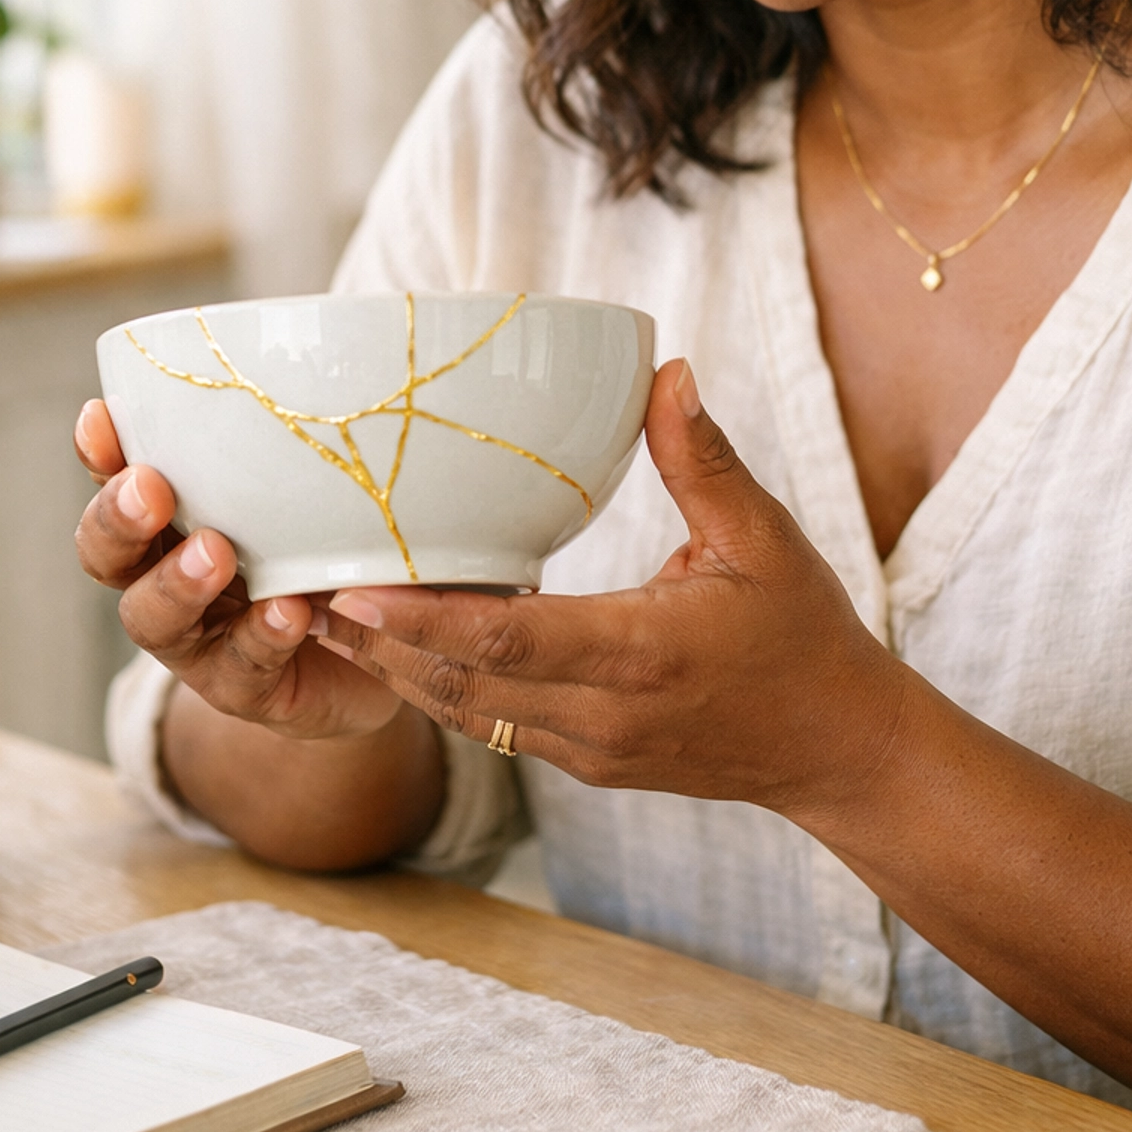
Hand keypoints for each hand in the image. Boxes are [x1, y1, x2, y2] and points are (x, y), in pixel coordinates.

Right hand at [72, 400, 403, 743]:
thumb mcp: (317, 485)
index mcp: (174, 522)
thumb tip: (338, 341)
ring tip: (216, 553)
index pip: (117, 480)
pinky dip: (260, 638)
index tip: (101, 416)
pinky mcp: (251, 692)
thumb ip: (304, 436)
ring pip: (154, 622)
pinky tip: (288, 611)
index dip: (100, 453)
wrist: (387, 653)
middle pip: (108, 556)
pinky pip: (242, 671)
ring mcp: (203, 643)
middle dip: (117, 519)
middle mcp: (170, 580)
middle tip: (149, 489)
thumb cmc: (336, 549)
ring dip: (176, 583)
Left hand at [316, 361, 897, 814]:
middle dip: (376, 645)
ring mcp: (589, 749)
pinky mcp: (585, 761)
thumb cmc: (802, 634)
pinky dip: (442, 686)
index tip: (353, 587)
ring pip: (466, 714)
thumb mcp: (763, 538)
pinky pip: (494, 724)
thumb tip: (664, 370)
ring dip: (394, 670)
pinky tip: (402, 643)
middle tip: (297, 592)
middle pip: (461, 686)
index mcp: (642, 654)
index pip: (509, 639)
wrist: (834, 748)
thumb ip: (704, 457)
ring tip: (323, 616)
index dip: (422, 617)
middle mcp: (603, 715)